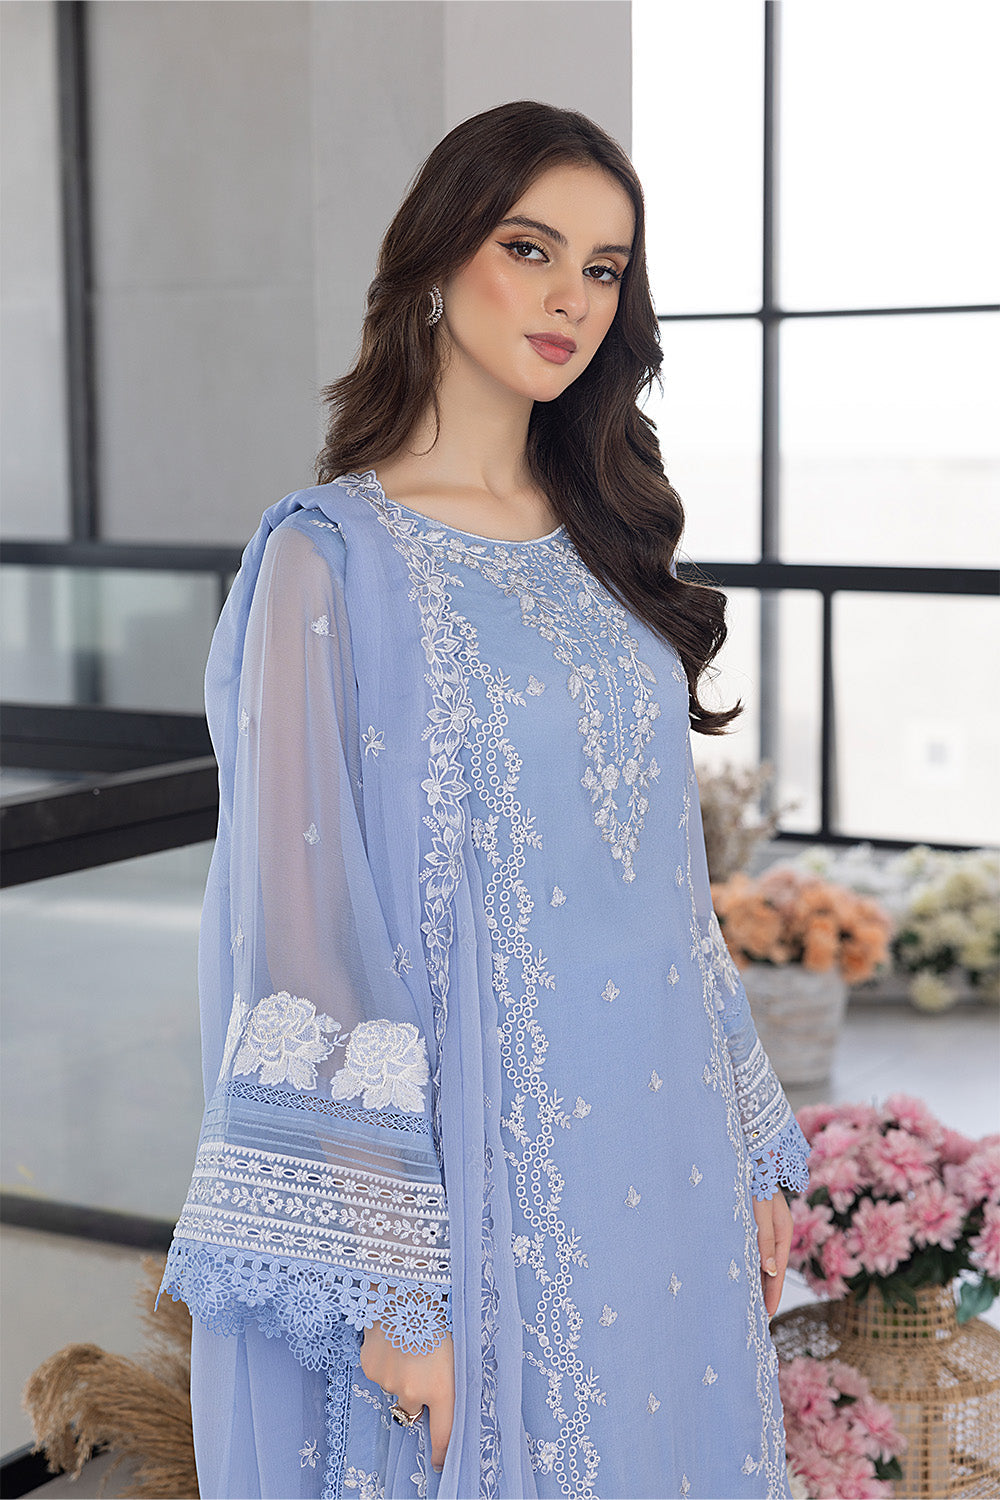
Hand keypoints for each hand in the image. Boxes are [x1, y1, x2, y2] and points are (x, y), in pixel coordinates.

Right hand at [359, 1322, 454, 1472]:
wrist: (405, 1289)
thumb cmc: (438, 1315)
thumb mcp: (457, 1349)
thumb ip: (451, 1381)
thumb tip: (446, 1402)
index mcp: (443, 1388)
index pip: (443, 1435)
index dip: (441, 1453)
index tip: (439, 1463)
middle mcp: (413, 1391)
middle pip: (413, 1410)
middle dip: (416, 1396)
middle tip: (421, 1366)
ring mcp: (389, 1382)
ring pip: (395, 1388)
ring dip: (401, 1373)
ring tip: (406, 1341)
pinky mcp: (370, 1369)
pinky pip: (379, 1373)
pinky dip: (385, 1361)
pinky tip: (390, 1338)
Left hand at [752, 1189, 792, 1317]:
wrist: (755, 1156)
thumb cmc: (758, 1181)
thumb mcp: (762, 1213)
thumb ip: (765, 1241)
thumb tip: (770, 1272)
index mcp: (783, 1233)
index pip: (778, 1272)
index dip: (772, 1295)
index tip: (765, 1316)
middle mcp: (777, 1234)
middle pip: (771, 1270)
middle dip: (764, 1292)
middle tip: (754, 1317)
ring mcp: (767, 1229)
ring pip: (762, 1260)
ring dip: (756, 1279)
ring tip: (746, 1301)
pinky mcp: (756, 1223)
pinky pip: (754, 1250)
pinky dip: (750, 1264)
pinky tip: (741, 1272)